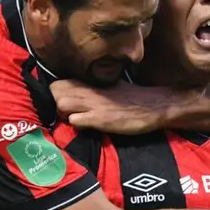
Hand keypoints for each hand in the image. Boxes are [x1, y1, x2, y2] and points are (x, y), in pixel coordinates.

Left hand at [51, 79, 170, 134]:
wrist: (154, 106)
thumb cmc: (133, 98)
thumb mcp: (110, 87)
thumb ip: (92, 88)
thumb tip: (77, 92)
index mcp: (91, 82)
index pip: (59, 82)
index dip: (58, 94)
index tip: (65, 103)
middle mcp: (89, 90)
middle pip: (55, 91)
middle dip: (57, 104)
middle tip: (69, 113)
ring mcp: (94, 104)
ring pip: (61, 104)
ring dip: (64, 114)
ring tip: (78, 119)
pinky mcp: (100, 119)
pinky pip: (75, 121)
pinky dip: (77, 125)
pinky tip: (87, 126)